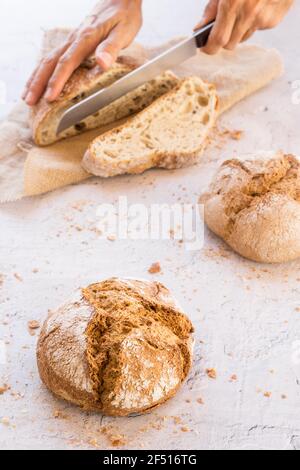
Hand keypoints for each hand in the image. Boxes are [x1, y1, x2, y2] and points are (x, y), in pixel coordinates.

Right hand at [23, 0, 142, 105]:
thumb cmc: (124, 17)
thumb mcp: (123, 32)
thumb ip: (111, 48)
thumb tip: (102, 63)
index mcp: (85, 39)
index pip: (67, 63)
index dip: (57, 81)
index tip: (50, 97)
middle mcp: (73, 39)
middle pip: (50, 62)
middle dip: (38, 83)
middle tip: (30, 102)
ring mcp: (70, 40)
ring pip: (47, 60)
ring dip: (36, 78)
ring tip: (27, 96)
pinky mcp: (71, 42)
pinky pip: (52, 57)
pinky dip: (41, 71)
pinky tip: (38, 81)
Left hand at [195, 0, 293, 53]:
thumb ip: (212, 8)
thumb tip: (200, 27)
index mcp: (233, 3)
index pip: (218, 39)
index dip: (209, 47)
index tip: (205, 47)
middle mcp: (249, 13)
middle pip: (230, 44)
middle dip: (223, 38)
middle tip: (222, 26)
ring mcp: (263, 18)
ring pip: (243, 38)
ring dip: (239, 30)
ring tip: (241, 10)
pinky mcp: (273, 19)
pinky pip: (257, 29)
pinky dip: (253, 22)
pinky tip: (256, 7)